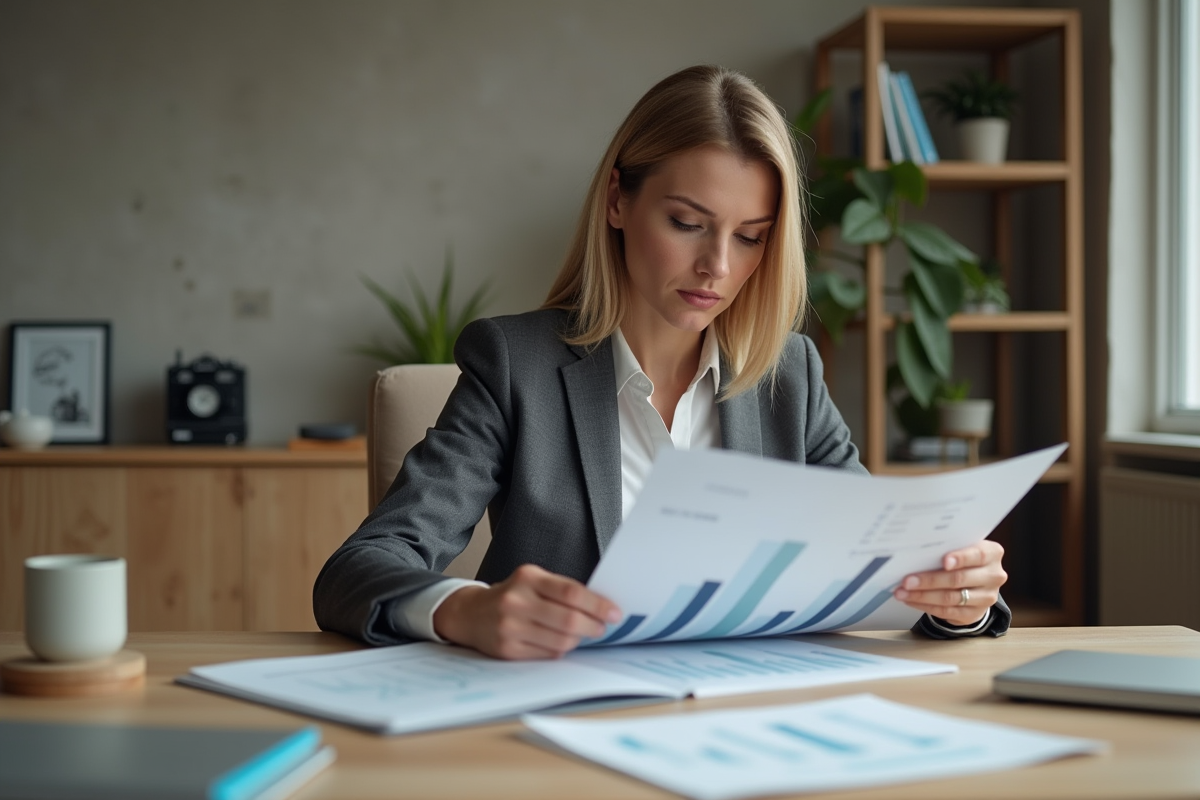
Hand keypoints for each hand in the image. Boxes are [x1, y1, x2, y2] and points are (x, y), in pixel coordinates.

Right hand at [432, 564, 621, 659]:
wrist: (471, 614)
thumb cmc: (512, 595)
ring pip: (561, 641)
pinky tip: (560, 642)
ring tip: (581, 633)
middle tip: (603, 627)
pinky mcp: (508, 650)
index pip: (571, 592)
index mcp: (528, 578)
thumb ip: (562, 590)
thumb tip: (601, 605)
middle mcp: (517, 601)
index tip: (614, 612)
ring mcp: (510, 627)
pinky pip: (548, 654)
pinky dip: (561, 649)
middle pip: (569, 620)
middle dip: (594, 626)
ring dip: (578, 640)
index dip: (598, 604)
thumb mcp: (532, 581)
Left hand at [892, 540, 1006, 626]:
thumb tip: (917, 550)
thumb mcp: (963, 547)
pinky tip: (911, 600)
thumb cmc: (964, 558)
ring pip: (950, 598)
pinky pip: (946, 612)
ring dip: (922, 595)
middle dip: (929, 580)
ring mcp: (986, 598)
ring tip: (902, 592)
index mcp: (992, 554)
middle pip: (958, 579)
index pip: (977, 555)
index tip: (944, 561)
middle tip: (907, 580)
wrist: (977, 582)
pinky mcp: (974, 614)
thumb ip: (948, 547)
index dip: (960, 558)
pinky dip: (925, 606)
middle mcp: (993, 576)